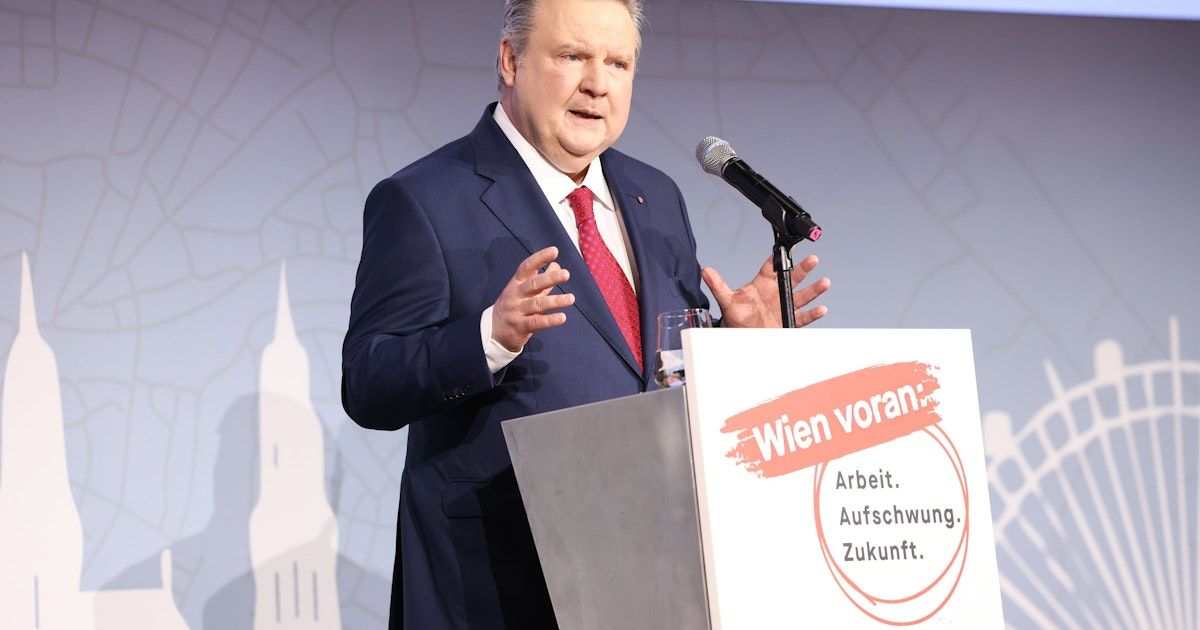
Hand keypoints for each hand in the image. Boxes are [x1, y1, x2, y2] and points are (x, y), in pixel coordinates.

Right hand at [491, 246, 575, 350]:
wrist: (494, 331)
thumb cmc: (514, 306)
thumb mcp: (524, 290)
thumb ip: (542, 280)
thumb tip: (557, 264)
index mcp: (516, 283)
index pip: (527, 267)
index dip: (540, 258)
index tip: (554, 251)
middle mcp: (516, 295)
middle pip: (532, 285)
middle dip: (549, 278)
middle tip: (566, 274)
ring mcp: (517, 311)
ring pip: (537, 305)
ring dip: (555, 301)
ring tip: (571, 298)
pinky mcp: (520, 327)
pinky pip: (536, 323)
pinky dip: (549, 320)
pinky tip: (562, 317)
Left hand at [702, 254, 829, 327]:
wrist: (743, 335)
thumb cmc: (737, 316)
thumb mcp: (727, 300)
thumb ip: (718, 285)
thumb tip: (705, 271)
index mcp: (763, 283)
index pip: (774, 266)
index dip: (781, 256)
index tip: (789, 247)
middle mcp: (777, 292)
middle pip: (792, 277)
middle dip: (803, 269)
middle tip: (812, 259)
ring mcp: (784, 305)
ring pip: (803, 296)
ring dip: (814, 290)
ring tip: (824, 282)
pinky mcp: (789, 320)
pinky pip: (803, 317)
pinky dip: (813, 314)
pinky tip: (821, 309)